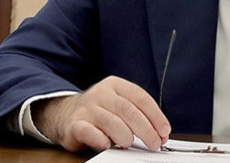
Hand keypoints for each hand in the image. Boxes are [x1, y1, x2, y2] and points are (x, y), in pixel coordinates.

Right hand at [32, 76, 170, 151]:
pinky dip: (101, 140)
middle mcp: (101, 93)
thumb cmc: (100, 111)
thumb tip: (161, 133)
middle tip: (154, 143)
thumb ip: (138, 114)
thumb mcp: (119, 105)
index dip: (156, 116)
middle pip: (128, 110)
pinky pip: (89, 132)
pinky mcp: (74, 124)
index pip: (141, 98)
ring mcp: (87, 108)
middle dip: (146, 129)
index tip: (165, 131)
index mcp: (116, 85)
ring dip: (125, 136)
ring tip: (130, 144)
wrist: (64, 114)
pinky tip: (107, 144)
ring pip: (112, 121)